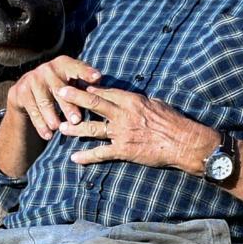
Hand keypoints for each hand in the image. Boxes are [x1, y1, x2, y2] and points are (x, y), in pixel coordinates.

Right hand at [5, 54, 102, 140]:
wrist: (27, 91)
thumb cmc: (60, 88)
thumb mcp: (72, 84)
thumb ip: (86, 86)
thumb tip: (106, 95)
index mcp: (64, 64)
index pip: (77, 67)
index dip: (87, 72)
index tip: (98, 78)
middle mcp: (47, 69)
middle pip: (60, 89)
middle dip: (68, 105)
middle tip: (77, 120)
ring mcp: (32, 79)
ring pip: (45, 102)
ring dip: (52, 117)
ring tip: (59, 129)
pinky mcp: (20, 91)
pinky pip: (32, 110)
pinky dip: (40, 124)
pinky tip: (47, 135)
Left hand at [65, 83, 219, 172]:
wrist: (183, 142)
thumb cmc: (175, 122)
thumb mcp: (158, 104)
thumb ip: (143, 101)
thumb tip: (137, 99)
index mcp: (133, 100)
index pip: (107, 91)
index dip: (91, 89)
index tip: (79, 85)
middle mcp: (124, 115)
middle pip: (94, 103)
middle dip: (75, 97)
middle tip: (59, 93)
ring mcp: (122, 133)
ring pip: (92, 128)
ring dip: (75, 128)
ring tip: (61, 128)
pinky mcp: (124, 150)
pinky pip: (101, 153)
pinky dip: (87, 156)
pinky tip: (75, 158)